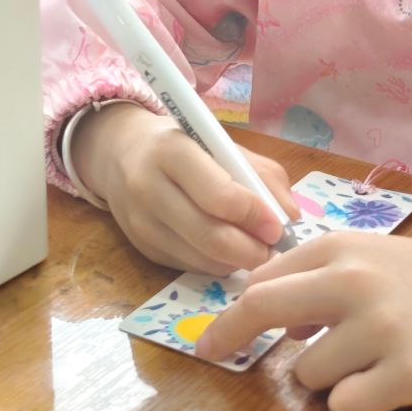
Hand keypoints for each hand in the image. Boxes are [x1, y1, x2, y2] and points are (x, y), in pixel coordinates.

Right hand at [71, 102, 295, 274]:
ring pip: (202, 259)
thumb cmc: (185, 145)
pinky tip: (224, 249)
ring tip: (253, 248)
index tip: (277, 227)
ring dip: (236, 261)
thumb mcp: (222, 143)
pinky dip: (216, 264)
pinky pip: (190, 266)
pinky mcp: (142, 249)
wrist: (122, 153)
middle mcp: (147, 187)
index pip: (219, 195)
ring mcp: (140, 223)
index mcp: (171, 150)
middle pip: (210, 236)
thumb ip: (261, 175)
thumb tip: (290, 217)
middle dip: (251, 251)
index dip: (254, 216)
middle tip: (272, 250)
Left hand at [195, 233, 411, 410]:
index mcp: (340, 248)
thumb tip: (273, 319)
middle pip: (260, 310)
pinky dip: (357, 406)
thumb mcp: (374, 258)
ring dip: (326, 380)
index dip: (231, 313)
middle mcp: (354, 282)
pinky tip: (387, 387)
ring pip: (307, 374)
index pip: (260, 282)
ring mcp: (380, 329)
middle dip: (228, 337)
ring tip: (370, 365)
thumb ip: (320, 279)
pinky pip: (345, 408)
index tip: (212, 336)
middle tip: (212, 355)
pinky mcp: (409, 376)